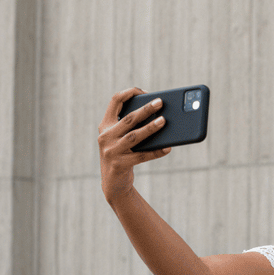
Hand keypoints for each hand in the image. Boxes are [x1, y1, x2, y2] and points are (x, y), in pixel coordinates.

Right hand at [98, 87, 170, 201]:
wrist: (113, 183)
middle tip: (160, 102)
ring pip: (134, 136)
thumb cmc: (123, 155)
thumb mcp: (122, 139)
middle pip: (128, 119)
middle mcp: (105, 136)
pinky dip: (156, 152)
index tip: (145, 92)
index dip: (130, 93)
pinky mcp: (120, 164)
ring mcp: (111, 151)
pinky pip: (142, 156)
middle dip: (145, 109)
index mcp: (105, 125)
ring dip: (150, 128)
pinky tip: (168, 148)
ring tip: (164, 121)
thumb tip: (160, 116)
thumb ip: (132, 127)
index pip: (115, 101)